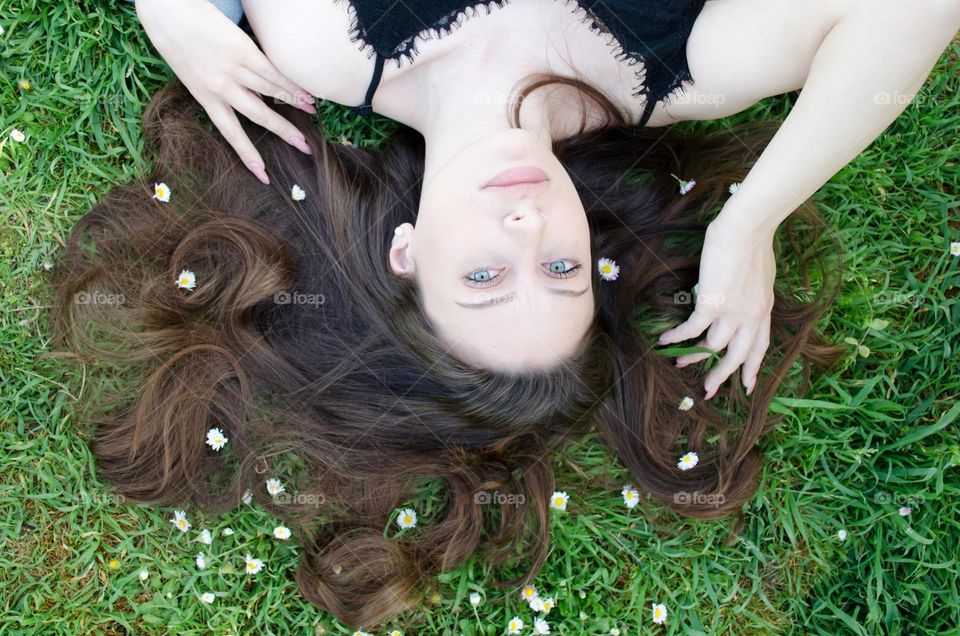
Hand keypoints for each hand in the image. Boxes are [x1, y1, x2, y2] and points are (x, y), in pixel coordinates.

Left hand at [134, 0, 315, 183]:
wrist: (167, 10)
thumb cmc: (176, 39)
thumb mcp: (190, 72)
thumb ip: (217, 87)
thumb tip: (248, 96)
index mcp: (205, 98)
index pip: (231, 133)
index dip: (249, 155)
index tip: (263, 175)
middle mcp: (221, 88)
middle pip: (260, 116)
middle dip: (285, 133)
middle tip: (305, 147)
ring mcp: (233, 69)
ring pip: (271, 92)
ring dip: (295, 103)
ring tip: (312, 112)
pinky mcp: (243, 50)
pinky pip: (272, 71)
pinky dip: (291, 83)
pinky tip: (305, 91)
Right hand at [657, 215, 776, 398]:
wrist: (746, 229)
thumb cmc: (753, 238)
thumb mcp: (761, 273)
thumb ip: (752, 290)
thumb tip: (737, 292)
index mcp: (764, 308)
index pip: (761, 345)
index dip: (753, 367)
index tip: (748, 385)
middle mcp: (751, 316)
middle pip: (738, 356)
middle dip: (722, 375)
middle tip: (709, 390)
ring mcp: (733, 313)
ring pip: (713, 347)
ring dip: (694, 356)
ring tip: (679, 362)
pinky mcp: (713, 305)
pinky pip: (692, 329)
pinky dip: (677, 337)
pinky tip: (664, 340)